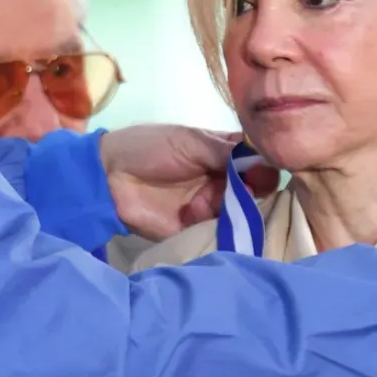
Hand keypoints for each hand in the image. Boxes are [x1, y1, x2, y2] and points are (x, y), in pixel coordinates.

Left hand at [99, 125, 276, 239]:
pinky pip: (220, 234)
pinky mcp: (198, 231)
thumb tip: (266, 161)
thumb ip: (228, 152)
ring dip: (231, 209)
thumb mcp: (191, 141)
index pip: (260, 163)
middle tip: (236, 189)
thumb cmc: (150, 149)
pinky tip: (197, 215)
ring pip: (242, 214)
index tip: (260, 169)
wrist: (110, 177)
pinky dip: (217, 228)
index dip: (265, 166)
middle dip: (251, 191)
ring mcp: (213, 208)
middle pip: (257, 191)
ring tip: (203, 201)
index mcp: (225, 155)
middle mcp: (224, 182)